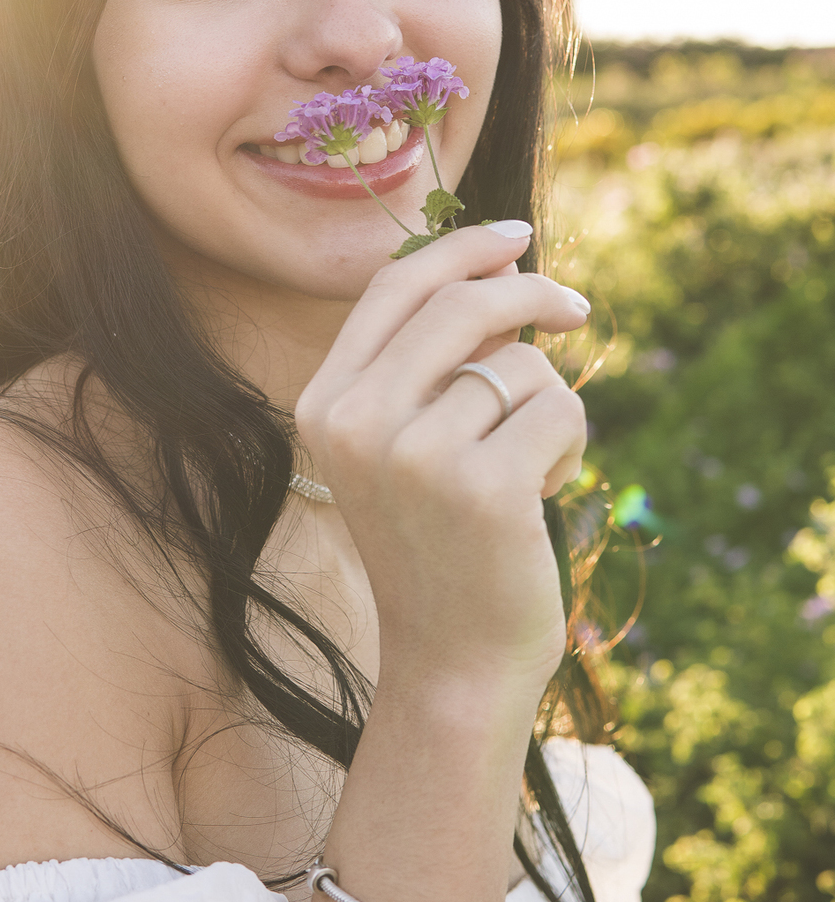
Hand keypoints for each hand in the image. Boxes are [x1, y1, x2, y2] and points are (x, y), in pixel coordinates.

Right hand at [294, 226, 589, 692]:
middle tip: (576, 311)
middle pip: (460, 303)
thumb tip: (500, 264)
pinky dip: (570, 447)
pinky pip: (558, 411)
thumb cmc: (441, 544)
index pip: (394, 288)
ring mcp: (414, 455)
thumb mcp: (408, 444)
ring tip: (528, 468)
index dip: (460, 248)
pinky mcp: (482, 487)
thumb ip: (432, 361)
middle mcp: (356, 422)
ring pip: (520, 364)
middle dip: (532, 292)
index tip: (516, 238)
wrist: (451, 663)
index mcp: (325, 403)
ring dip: (548, 406)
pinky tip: (541, 496)